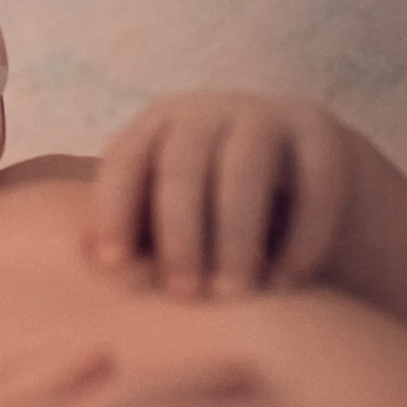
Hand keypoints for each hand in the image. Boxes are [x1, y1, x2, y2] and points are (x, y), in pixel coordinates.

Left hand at [90, 94, 356, 295]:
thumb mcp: (168, 217)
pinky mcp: (323, 133)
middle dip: (180, 232)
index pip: (125, 160)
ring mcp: (268, 115)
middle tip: (183, 294)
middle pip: (184, 164)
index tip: (111, 268)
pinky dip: (301, 235)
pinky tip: (287, 282)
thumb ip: (134, 237)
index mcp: (157, 128)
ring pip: (246, 169)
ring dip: (237, 236)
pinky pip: (313, 182)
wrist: (302, 186)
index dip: (114, 210)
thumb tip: (83, 281)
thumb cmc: (210, 218)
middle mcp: (208, 111)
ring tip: (234, 294)